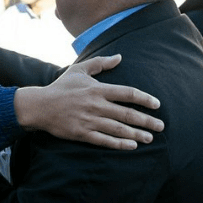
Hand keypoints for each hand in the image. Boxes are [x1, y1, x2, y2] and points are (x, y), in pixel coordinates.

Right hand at [14, 55, 164, 149]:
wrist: (40, 106)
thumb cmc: (61, 87)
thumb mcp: (79, 70)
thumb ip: (100, 63)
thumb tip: (119, 57)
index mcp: (96, 89)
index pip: (126, 93)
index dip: (144, 99)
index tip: (157, 105)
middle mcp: (95, 105)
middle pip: (127, 114)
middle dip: (147, 121)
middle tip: (161, 126)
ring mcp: (89, 121)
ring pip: (118, 129)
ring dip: (137, 134)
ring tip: (150, 138)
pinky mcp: (82, 134)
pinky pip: (105, 140)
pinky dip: (119, 144)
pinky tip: (131, 146)